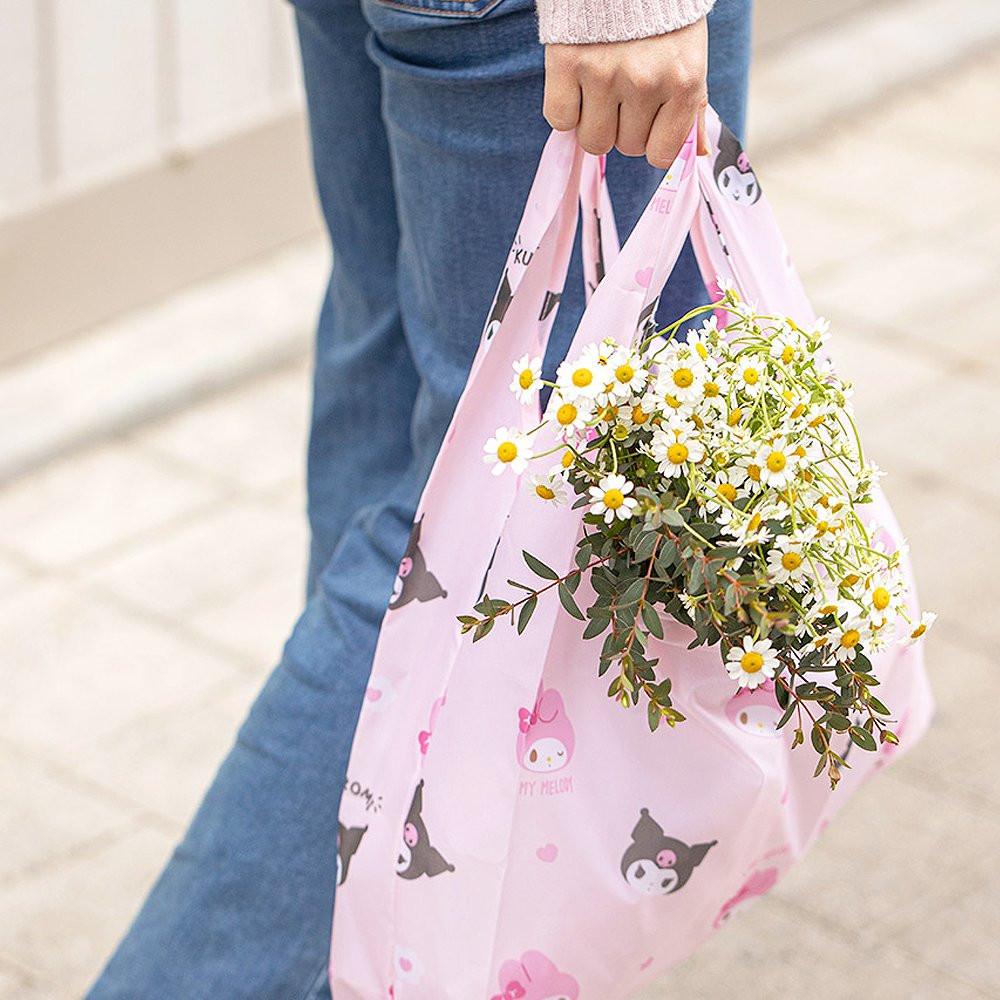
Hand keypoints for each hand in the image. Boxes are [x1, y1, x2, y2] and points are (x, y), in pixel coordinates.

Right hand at [543, 20, 708, 167]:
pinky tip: (576, 84)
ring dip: (594, 122)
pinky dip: (565, 109)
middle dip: (623, 126)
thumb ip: (692, 108)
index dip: (651, 141)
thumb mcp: (689, 59)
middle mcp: (645, 82)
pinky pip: (560, 120)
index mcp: (684, 83)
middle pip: (625, 147)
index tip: (648, 121)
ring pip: (593, 140)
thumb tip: (697, 154)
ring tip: (601, 89)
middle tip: (623, 92)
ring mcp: (604, 73)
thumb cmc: (661, 19)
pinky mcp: (567, 62)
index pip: (660, 155)